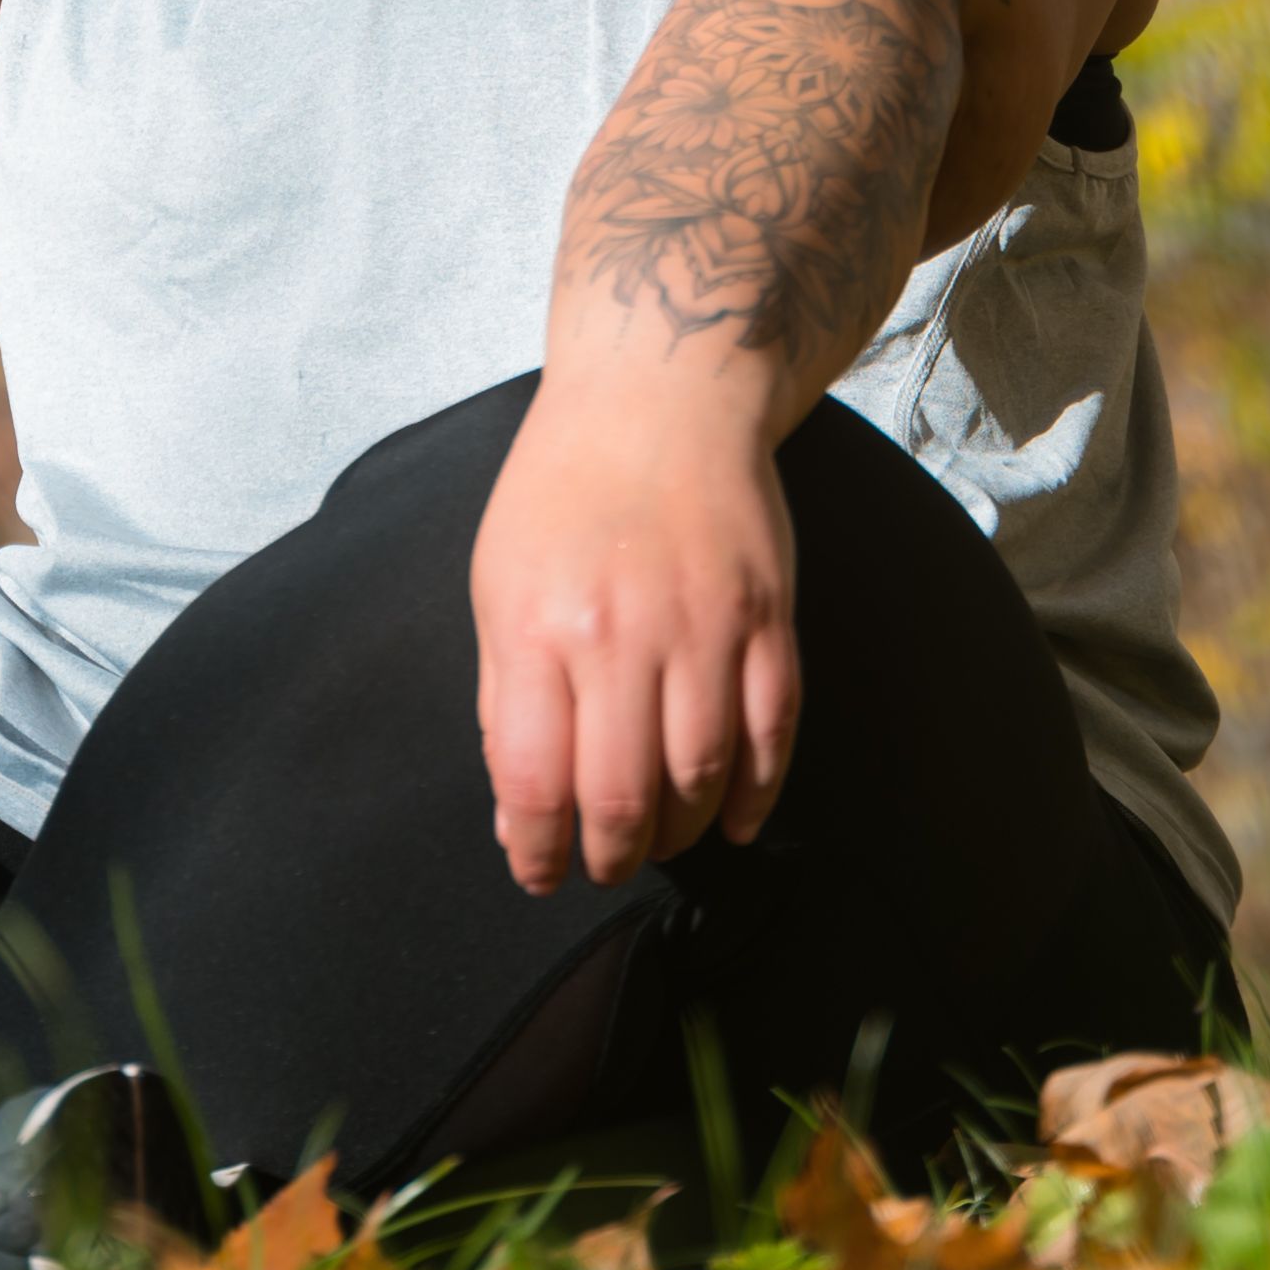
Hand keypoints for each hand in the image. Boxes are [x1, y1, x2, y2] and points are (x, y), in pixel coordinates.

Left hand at [469, 387, 800, 891]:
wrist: (659, 397)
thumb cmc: (561, 492)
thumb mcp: (496, 585)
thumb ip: (503, 704)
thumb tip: (517, 818)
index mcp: (537, 629)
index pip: (534, 781)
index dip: (535, 850)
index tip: (538, 872)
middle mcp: (620, 634)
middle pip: (621, 796)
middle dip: (608, 857)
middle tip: (603, 866)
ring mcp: (703, 625)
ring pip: (701, 774)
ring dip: (681, 832)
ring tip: (659, 841)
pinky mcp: (767, 616)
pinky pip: (772, 730)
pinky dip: (757, 793)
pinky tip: (735, 821)